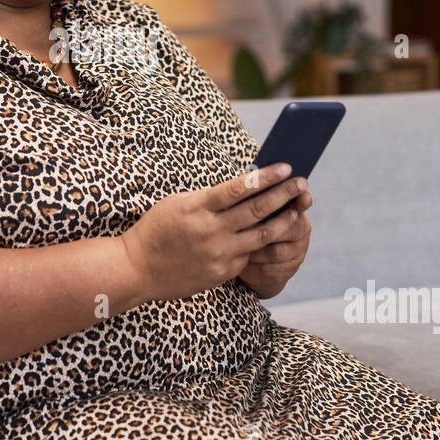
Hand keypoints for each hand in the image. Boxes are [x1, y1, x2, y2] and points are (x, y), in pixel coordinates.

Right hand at [121, 164, 308, 302]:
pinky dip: (260, 244)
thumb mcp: (178, 202)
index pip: (239, 187)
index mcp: (197, 207)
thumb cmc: (157, 228)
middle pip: (257, 210)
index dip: (266, 176)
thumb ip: (209, 197)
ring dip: (283, 221)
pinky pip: (248, 255)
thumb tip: (244, 187)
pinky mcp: (221, 273)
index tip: (286, 166)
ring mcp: (217, 254)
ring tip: (297, 211)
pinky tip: (272, 234)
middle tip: (302, 183)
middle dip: (284, 194)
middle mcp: (210, 230)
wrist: (137, 269)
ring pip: (262, 236)